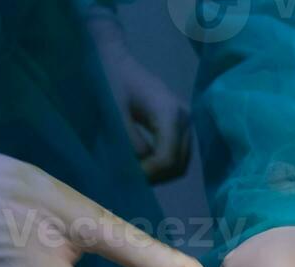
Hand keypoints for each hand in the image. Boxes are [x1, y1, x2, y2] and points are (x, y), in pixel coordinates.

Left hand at [86, 12, 190, 183]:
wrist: (112, 57)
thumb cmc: (109, 80)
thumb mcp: (114, 114)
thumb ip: (129, 144)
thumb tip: (137, 173)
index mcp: (170, 114)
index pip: (167, 158)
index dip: (149, 175)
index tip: (126, 179)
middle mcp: (185, 119)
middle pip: (179, 165)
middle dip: (155, 177)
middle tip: (129, 180)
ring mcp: (185, 122)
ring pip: (180, 163)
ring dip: (159, 173)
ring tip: (134, 173)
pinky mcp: (180, 124)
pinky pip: (176, 153)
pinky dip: (161, 164)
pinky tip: (142, 163)